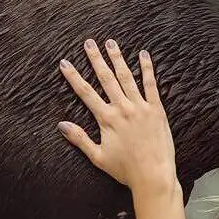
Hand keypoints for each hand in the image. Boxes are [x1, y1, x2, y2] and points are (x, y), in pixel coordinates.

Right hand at [57, 39, 176, 192]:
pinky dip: (147, 69)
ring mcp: (140, 107)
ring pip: (126, 77)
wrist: (153, 175)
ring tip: (111, 43)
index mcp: (106, 119)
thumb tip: (61, 125)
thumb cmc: (125, 170)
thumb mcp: (98, 157)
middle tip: (88, 43)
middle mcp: (122, 109)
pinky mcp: (157, 110)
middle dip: (96, 59)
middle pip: (106, 79)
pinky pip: (151, 85)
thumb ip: (79, 139)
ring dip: (117, 58)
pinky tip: (143, 55)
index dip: (73, 77)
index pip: (86, 93)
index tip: (64, 63)